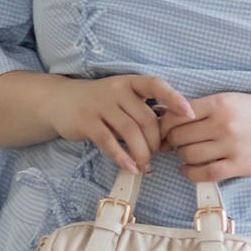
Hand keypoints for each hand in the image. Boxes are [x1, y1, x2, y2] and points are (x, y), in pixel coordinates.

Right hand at [45, 74, 195, 175]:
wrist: (60, 101)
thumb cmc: (101, 102)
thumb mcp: (122, 98)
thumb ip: (142, 110)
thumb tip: (170, 134)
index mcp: (130, 82)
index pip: (156, 85)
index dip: (174, 98)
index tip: (190, 114)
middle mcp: (116, 90)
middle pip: (146, 118)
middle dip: (156, 141)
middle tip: (158, 155)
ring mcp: (100, 105)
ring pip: (130, 132)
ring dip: (142, 153)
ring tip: (146, 167)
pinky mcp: (86, 122)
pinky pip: (109, 142)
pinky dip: (122, 157)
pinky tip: (131, 168)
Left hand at [158, 92, 250, 181]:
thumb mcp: (234, 100)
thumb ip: (205, 108)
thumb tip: (168, 116)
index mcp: (221, 102)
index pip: (178, 114)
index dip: (164, 124)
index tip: (164, 129)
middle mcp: (225, 123)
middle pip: (179, 136)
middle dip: (171, 142)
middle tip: (174, 144)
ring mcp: (232, 146)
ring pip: (189, 155)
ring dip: (182, 157)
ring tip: (186, 155)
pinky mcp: (239, 165)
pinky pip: (205, 173)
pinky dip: (190, 173)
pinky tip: (188, 170)